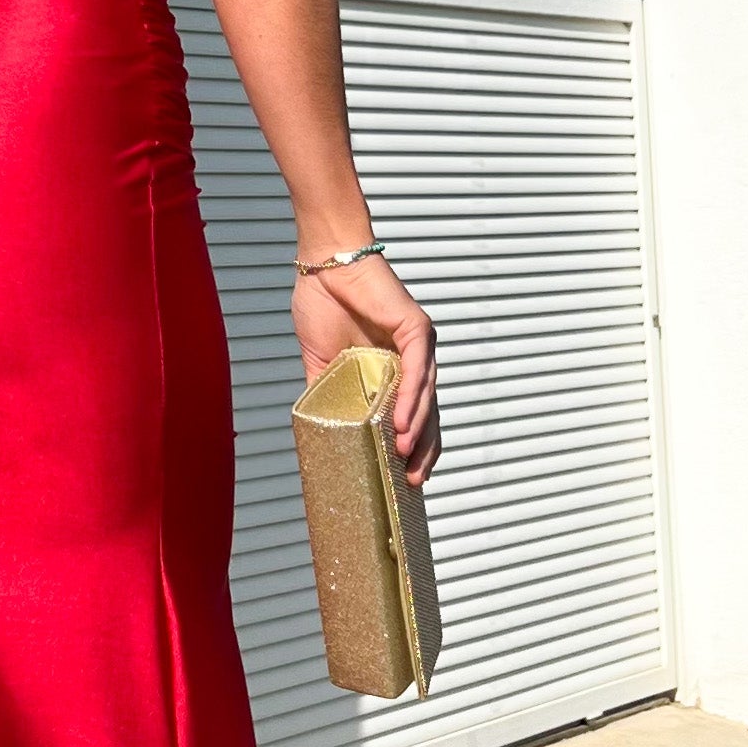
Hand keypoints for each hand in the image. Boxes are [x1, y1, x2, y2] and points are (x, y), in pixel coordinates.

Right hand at [290, 253, 439, 482]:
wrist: (324, 264)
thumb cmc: (322, 303)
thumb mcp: (321, 362)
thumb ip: (326, 392)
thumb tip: (319, 428)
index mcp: (393, 370)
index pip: (412, 416)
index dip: (413, 448)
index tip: (405, 479)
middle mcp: (413, 361)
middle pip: (428, 414)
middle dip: (424, 450)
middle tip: (412, 481)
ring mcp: (418, 346)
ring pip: (426, 397)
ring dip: (418, 430)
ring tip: (405, 458)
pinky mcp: (416, 330)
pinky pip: (418, 371)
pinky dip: (411, 399)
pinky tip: (404, 424)